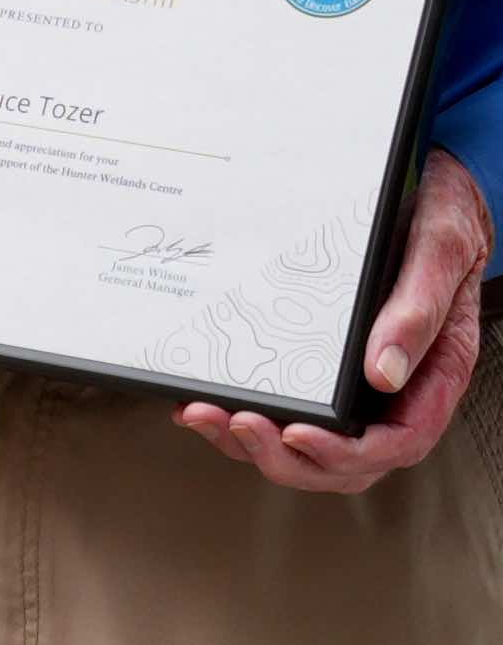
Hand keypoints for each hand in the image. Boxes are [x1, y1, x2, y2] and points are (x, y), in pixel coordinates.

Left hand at [182, 147, 491, 490]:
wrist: (423, 184)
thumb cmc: (440, 215)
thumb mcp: (438, 248)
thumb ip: (418, 308)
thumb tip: (383, 373)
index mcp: (434, 371)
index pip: (397, 442)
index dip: (347, 453)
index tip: (299, 434)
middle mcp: (395, 386)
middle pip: (346, 460)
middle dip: (287, 457)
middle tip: (237, 424)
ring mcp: (356, 380)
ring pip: (308, 444)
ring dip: (254, 443)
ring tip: (207, 416)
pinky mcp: (320, 364)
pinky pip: (285, 407)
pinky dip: (242, 416)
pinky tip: (204, 401)